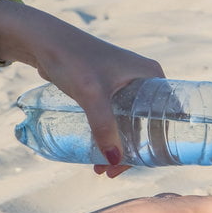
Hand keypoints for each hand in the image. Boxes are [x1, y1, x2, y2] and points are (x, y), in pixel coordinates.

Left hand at [0, 1, 163, 176]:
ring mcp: (126, 85)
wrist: (43, 41)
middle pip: (147, 125)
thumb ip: (103, 127)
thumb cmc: (72, 59)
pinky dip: (108, 136)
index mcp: (152, 76)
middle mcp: (144, 80)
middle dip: (132, 151)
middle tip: (113, 172)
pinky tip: (96, 152)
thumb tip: (114, 161)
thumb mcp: (91, 94)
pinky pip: (115, 119)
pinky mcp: (107, 90)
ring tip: (99, 168)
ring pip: (129, 124)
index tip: (146, 165)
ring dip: (117, 147)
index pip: (168, 115)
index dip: (161, 142)